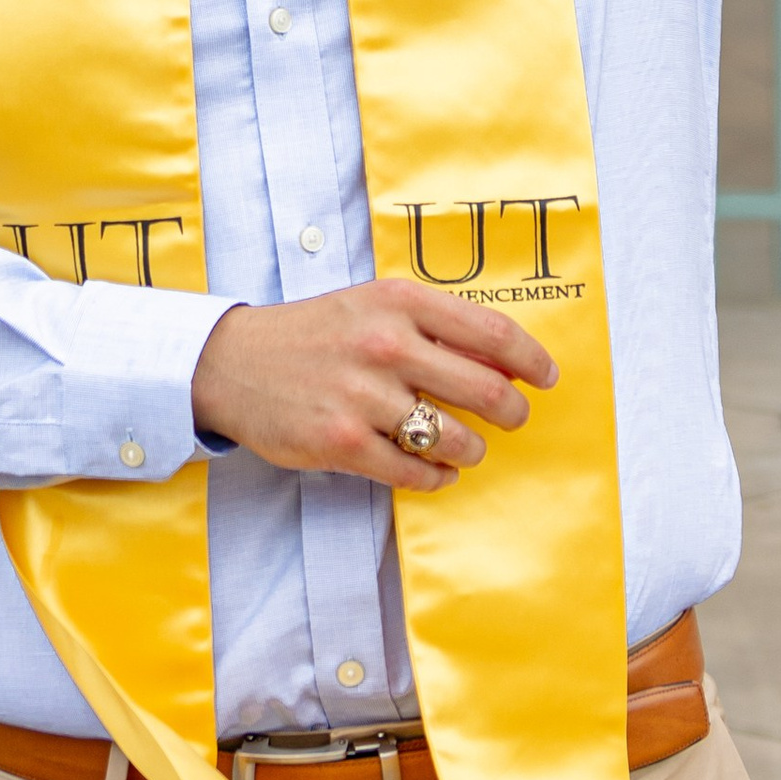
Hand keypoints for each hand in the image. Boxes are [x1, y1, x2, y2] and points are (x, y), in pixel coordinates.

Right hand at [191, 275, 556, 489]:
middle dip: (511, 412)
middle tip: (513, 418)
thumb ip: (431, 324)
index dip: (531, 360)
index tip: (546, 376)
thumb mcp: (372, 305)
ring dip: (472, 450)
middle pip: (487, 390)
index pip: (492, 332)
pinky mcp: (344, 442)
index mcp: (400, 302)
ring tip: (467, 448)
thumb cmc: (314, 333)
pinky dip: (435, 476)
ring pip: (456, 438)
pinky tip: (435, 471)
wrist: (233, 363)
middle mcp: (386, 345)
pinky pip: (414, 471)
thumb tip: (501, 358)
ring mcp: (365, 397)